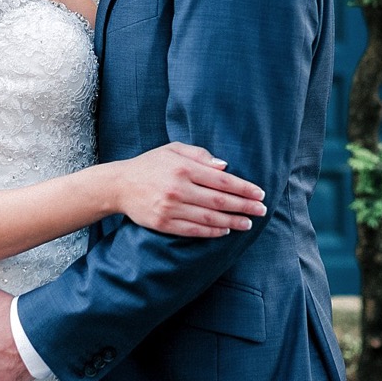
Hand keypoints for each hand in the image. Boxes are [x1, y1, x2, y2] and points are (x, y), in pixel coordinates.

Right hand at [112, 141, 266, 237]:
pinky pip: (193, 230)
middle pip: (220, 201)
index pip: (222, 180)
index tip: (260, 193)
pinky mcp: (163, 223)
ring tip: (247, 223)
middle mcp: (178, 188)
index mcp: (184, 168)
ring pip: (209, 218)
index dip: (244, 188)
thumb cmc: (151, 164)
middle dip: (245, 206)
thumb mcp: (173, 149)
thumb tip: (225, 166)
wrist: (119, 185)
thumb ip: (200, 155)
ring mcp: (170, 208)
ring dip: (232, 221)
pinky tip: (225, 230)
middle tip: (262, 210)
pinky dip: (212, 231)